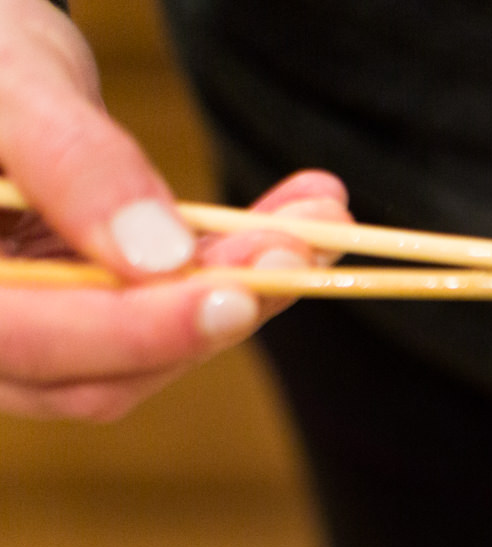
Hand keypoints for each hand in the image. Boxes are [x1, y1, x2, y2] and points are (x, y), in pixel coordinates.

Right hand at [0, 0, 350, 420]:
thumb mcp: (12, 87)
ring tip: (320, 218)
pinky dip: (235, 272)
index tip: (233, 297)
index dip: (134, 333)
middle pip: (99, 373)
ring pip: (147, 356)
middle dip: (218, 309)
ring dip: (247, 289)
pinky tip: (297, 222)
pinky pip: (166, 320)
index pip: (25, 342)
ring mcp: (29, 339)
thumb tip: (158, 258)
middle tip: (307, 246)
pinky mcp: (84, 321)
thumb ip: (68, 164)